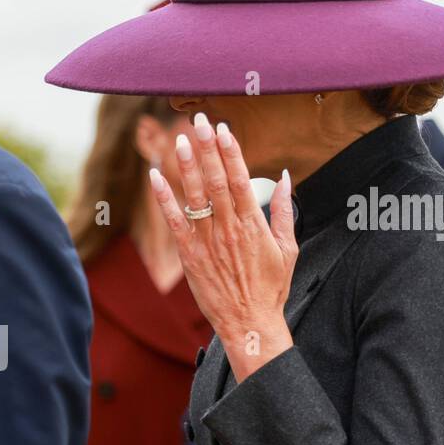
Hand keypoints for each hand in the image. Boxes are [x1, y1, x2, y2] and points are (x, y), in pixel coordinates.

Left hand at [150, 112, 297, 380]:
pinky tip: (155, 177)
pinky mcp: (190, 256)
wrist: (249, 323)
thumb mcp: (288, 248)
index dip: (229, 151)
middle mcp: (229, 228)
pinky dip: (164, 199)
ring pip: (195, 197)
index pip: (240, 178)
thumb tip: (284, 176)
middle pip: (216, 180)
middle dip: (207, 149)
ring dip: (187, 166)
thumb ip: (285, 210)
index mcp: (254, 223)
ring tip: (180, 140)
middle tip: (199, 121)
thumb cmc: (271, 287)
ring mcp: (208, 241)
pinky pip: (175, 222)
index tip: (222, 128)